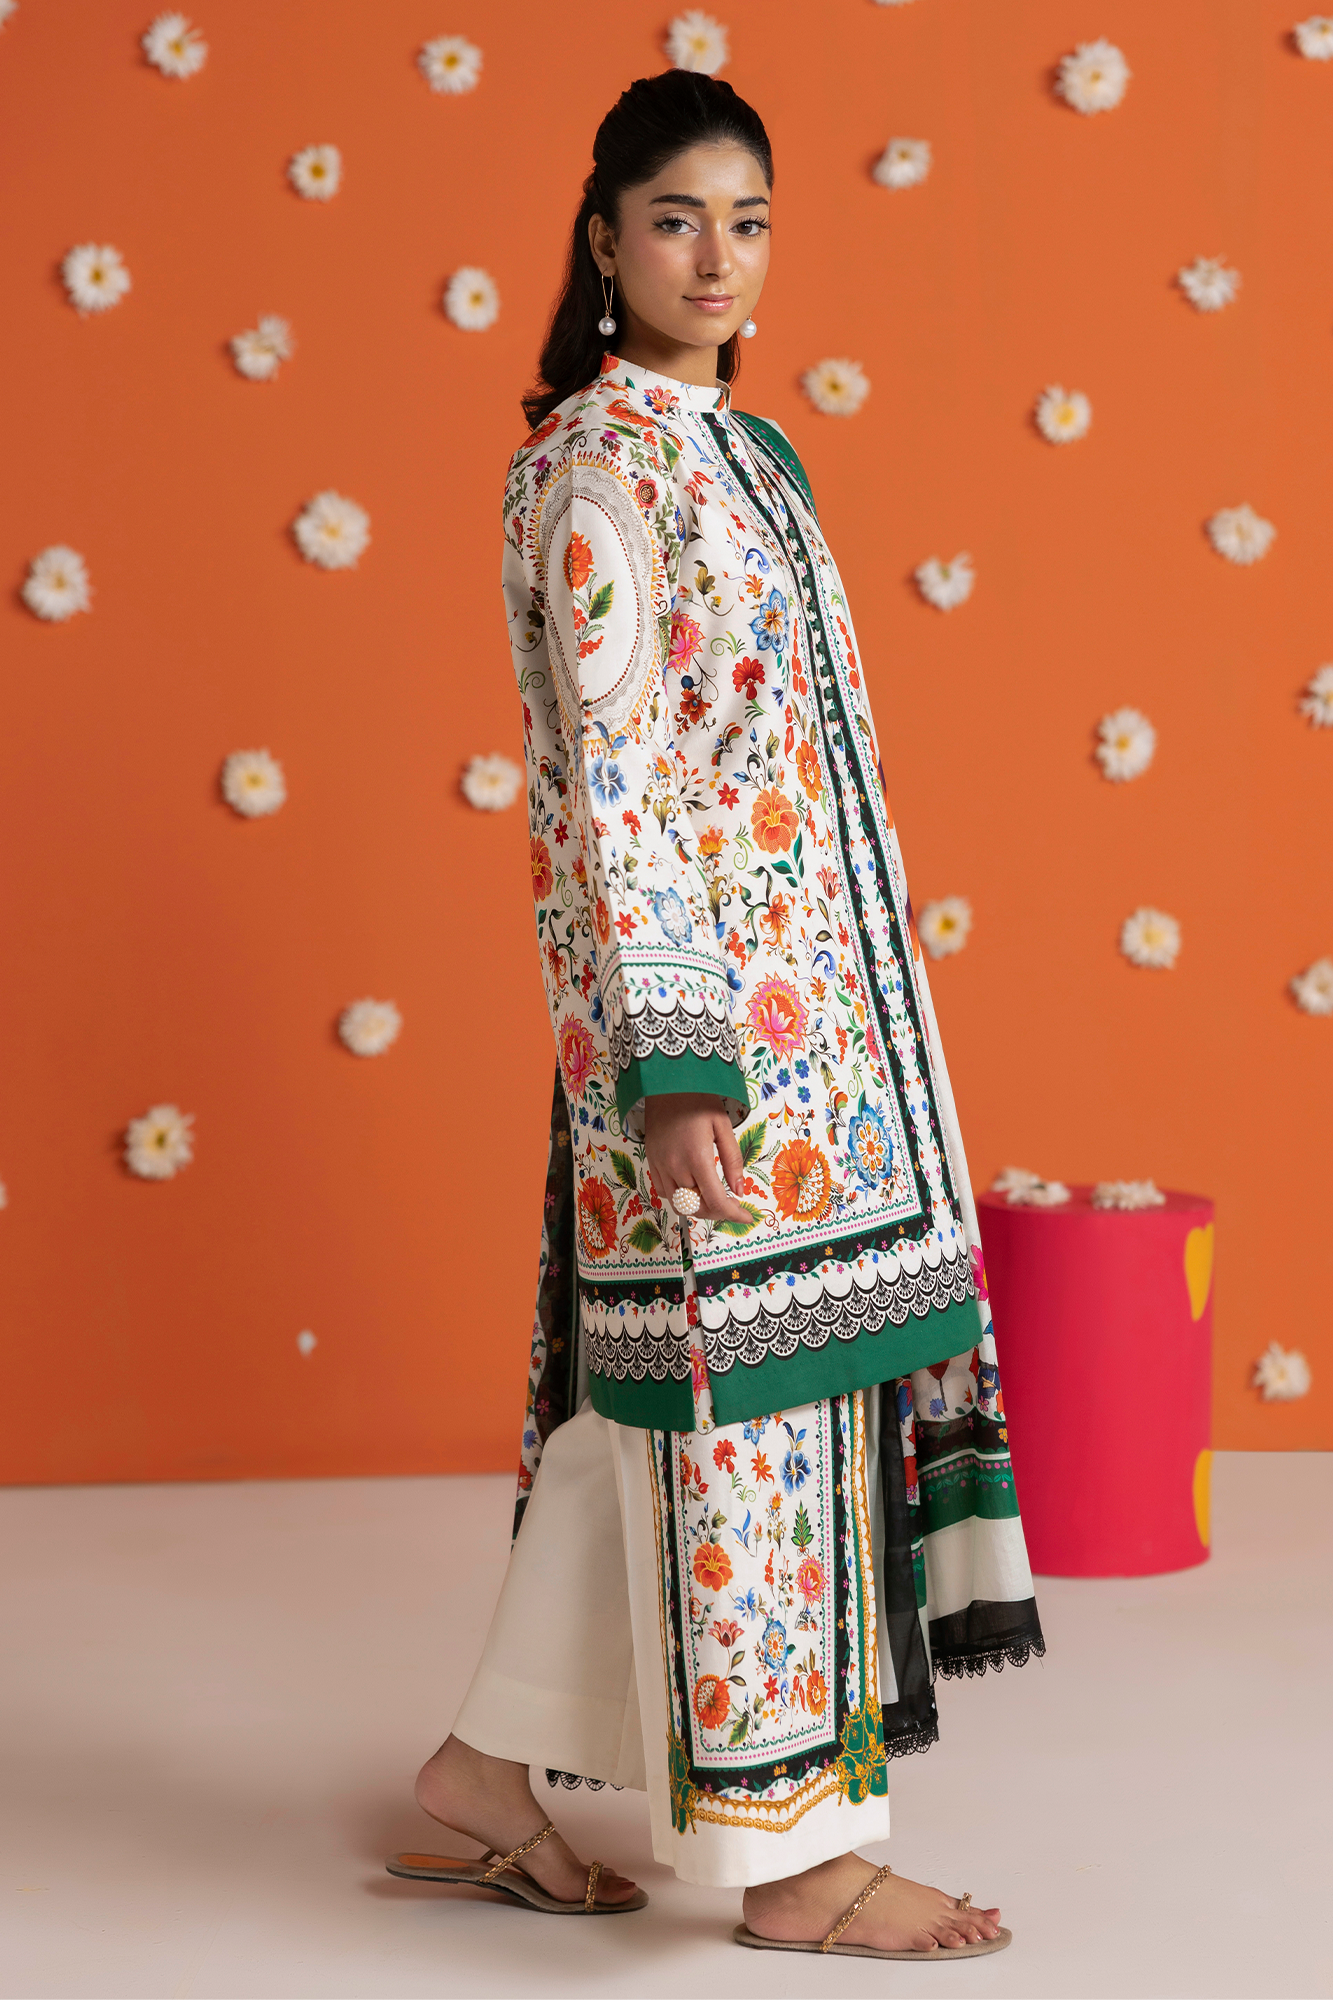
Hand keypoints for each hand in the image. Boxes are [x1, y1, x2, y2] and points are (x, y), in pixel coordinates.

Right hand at [643, 1093, 752, 1225]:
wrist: (667, 1083)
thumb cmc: (698, 1100)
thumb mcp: (723, 1126)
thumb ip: (732, 1161)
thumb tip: (739, 1191)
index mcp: (697, 1157)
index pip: (716, 1200)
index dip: (733, 1215)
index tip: (746, 1217)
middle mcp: (676, 1166)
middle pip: (698, 1207)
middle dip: (718, 1212)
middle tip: (733, 1206)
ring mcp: (660, 1166)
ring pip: (680, 1204)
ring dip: (699, 1207)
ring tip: (714, 1197)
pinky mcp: (651, 1162)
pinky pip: (665, 1192)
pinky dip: (681, 1198)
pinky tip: (693, 1188)